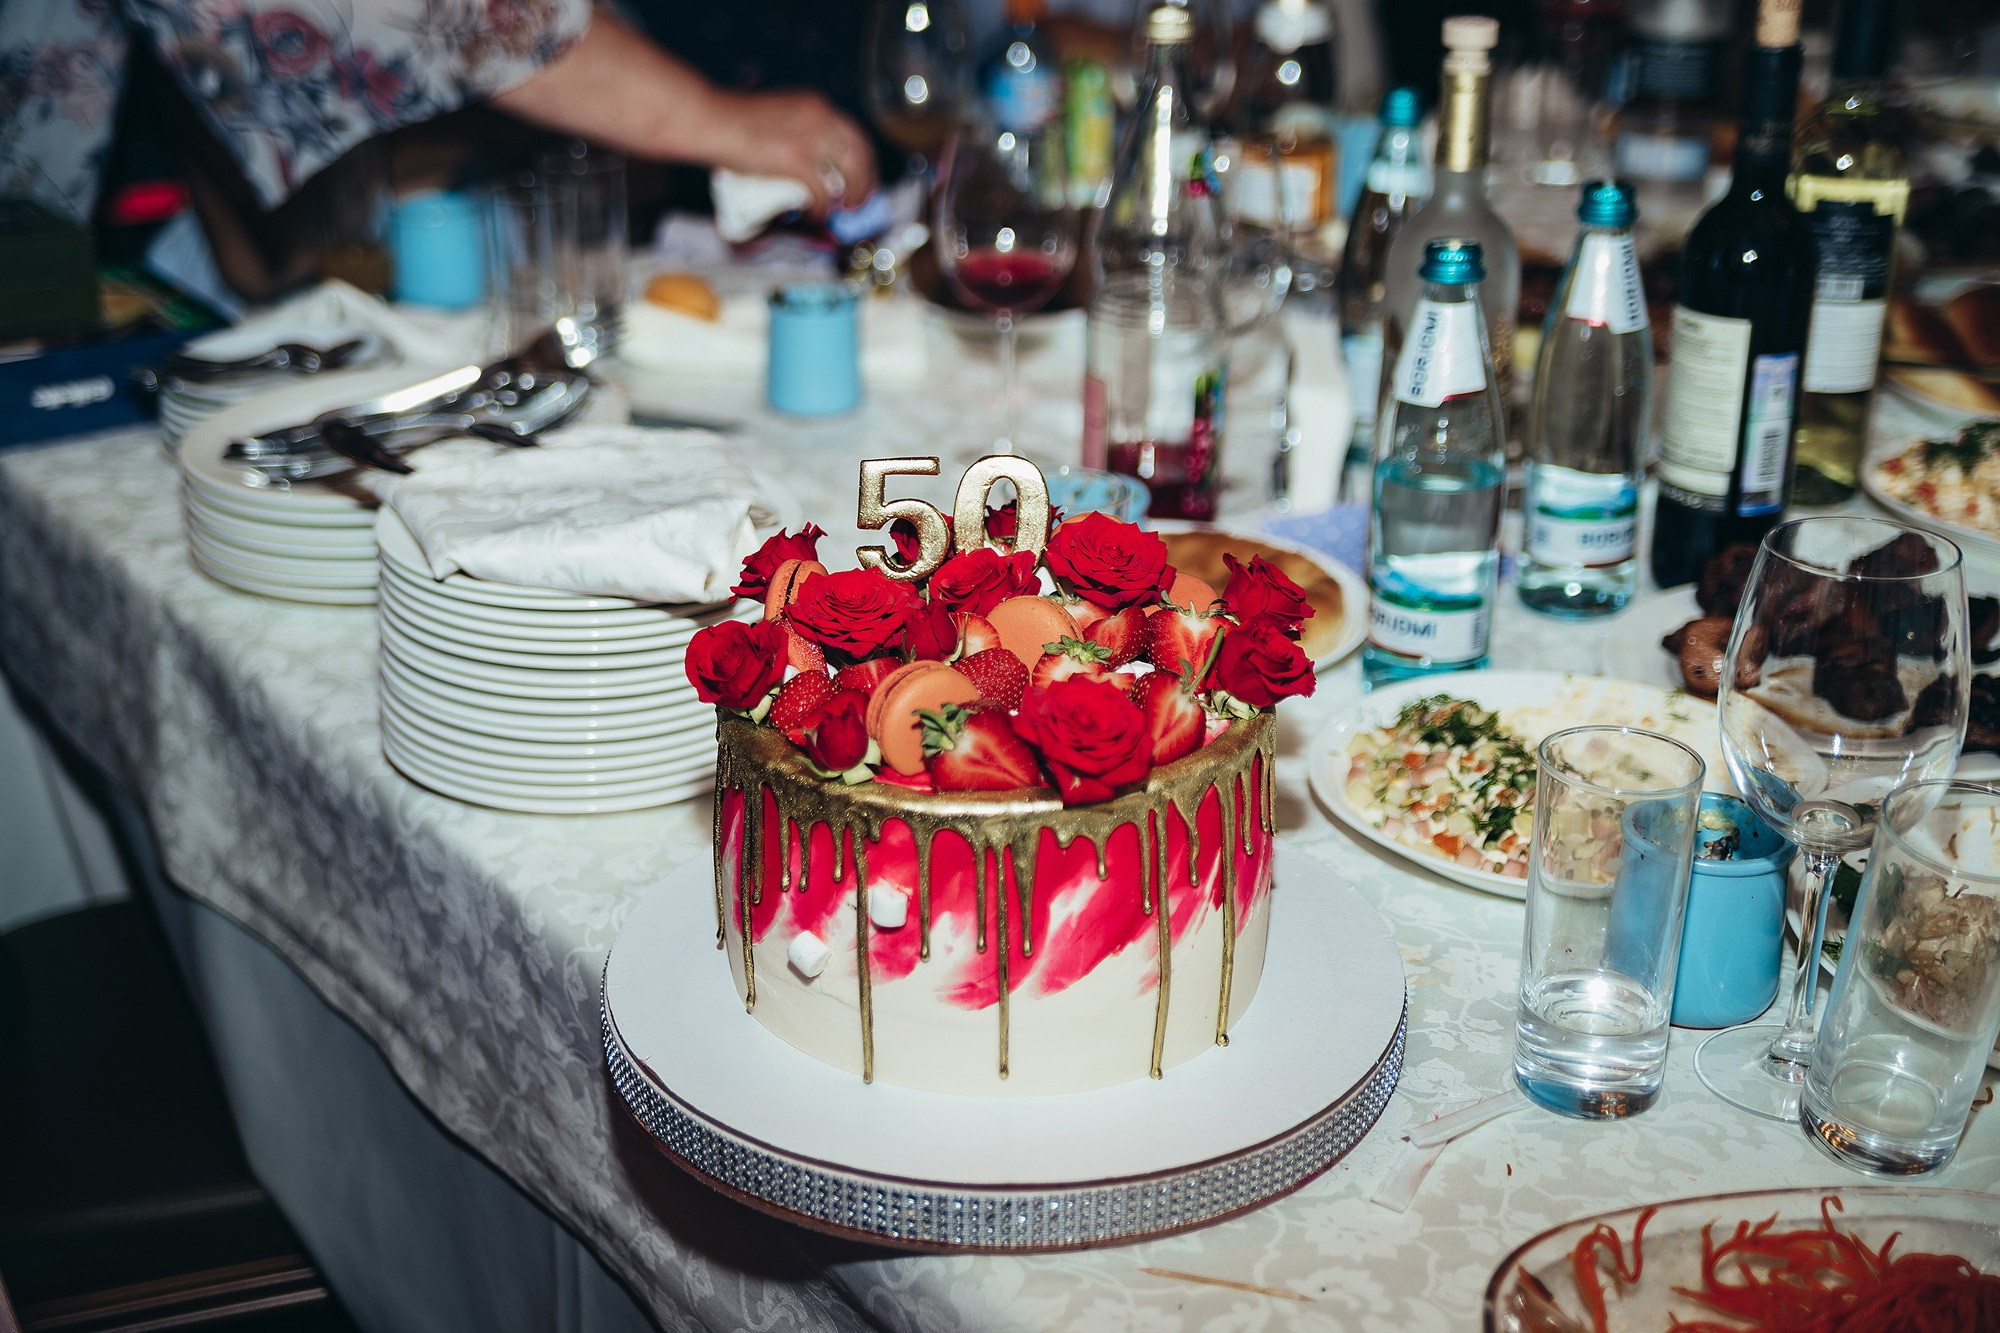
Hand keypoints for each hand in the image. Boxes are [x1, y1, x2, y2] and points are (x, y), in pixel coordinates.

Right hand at [707, 90, 878, 214]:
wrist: (710, 120)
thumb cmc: (732, 120)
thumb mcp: (778, 116)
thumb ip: (797, 132)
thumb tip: (809, 165)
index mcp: (816, 105)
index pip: (855, 135)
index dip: (864, 162)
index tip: (861, 179)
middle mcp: (820, 119)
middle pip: (860, 156)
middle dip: (864, 183)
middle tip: (856, 203)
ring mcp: (810, 139)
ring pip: (849, 176)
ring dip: (849, 199)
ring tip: (839, 213)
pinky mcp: (796, 161)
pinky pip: (822, 194)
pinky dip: (821, 210)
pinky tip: (813, 217)